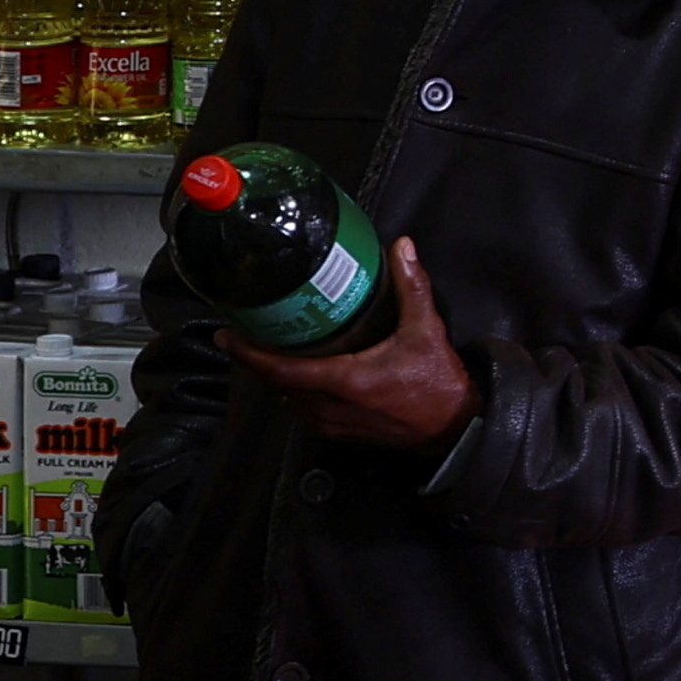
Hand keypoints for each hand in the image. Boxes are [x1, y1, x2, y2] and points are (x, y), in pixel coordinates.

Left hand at [231, 238, 475, 454]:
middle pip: (275, 384)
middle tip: (240, 335)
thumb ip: (413, 288)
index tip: (228, 336)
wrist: (452, 427)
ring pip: (285, 399)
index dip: (250, 354)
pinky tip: (294, 374)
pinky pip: (300, 410)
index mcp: (346, 380)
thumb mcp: (426, 330)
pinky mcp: (337, 432)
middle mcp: (330, 406)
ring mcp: (331, 423)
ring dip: (272, 377)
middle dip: (254, 360)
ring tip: (263, 349)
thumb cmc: (437, 382)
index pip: (282, 370)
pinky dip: (290, 391)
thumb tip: (402, 248)